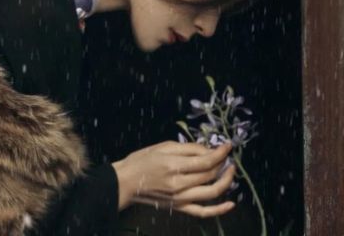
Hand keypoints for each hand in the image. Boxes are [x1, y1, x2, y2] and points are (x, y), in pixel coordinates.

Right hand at [111, 141, 235, 217]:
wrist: (126, 181)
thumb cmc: (142, 160)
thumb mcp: (163, 146)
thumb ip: (187, 148)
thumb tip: (208, 150)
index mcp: (174, 165)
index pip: (206, 161)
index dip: (221, 153)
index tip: (228, 145)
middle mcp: (179, 183)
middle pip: (210, 175)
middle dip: (223, 163)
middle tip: (226, 155)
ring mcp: (181, 198)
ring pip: (212, 192)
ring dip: (226, 181)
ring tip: (230, 171)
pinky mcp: (180, 207)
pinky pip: (203, 212)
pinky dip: (219, 210)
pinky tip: (231, 203)